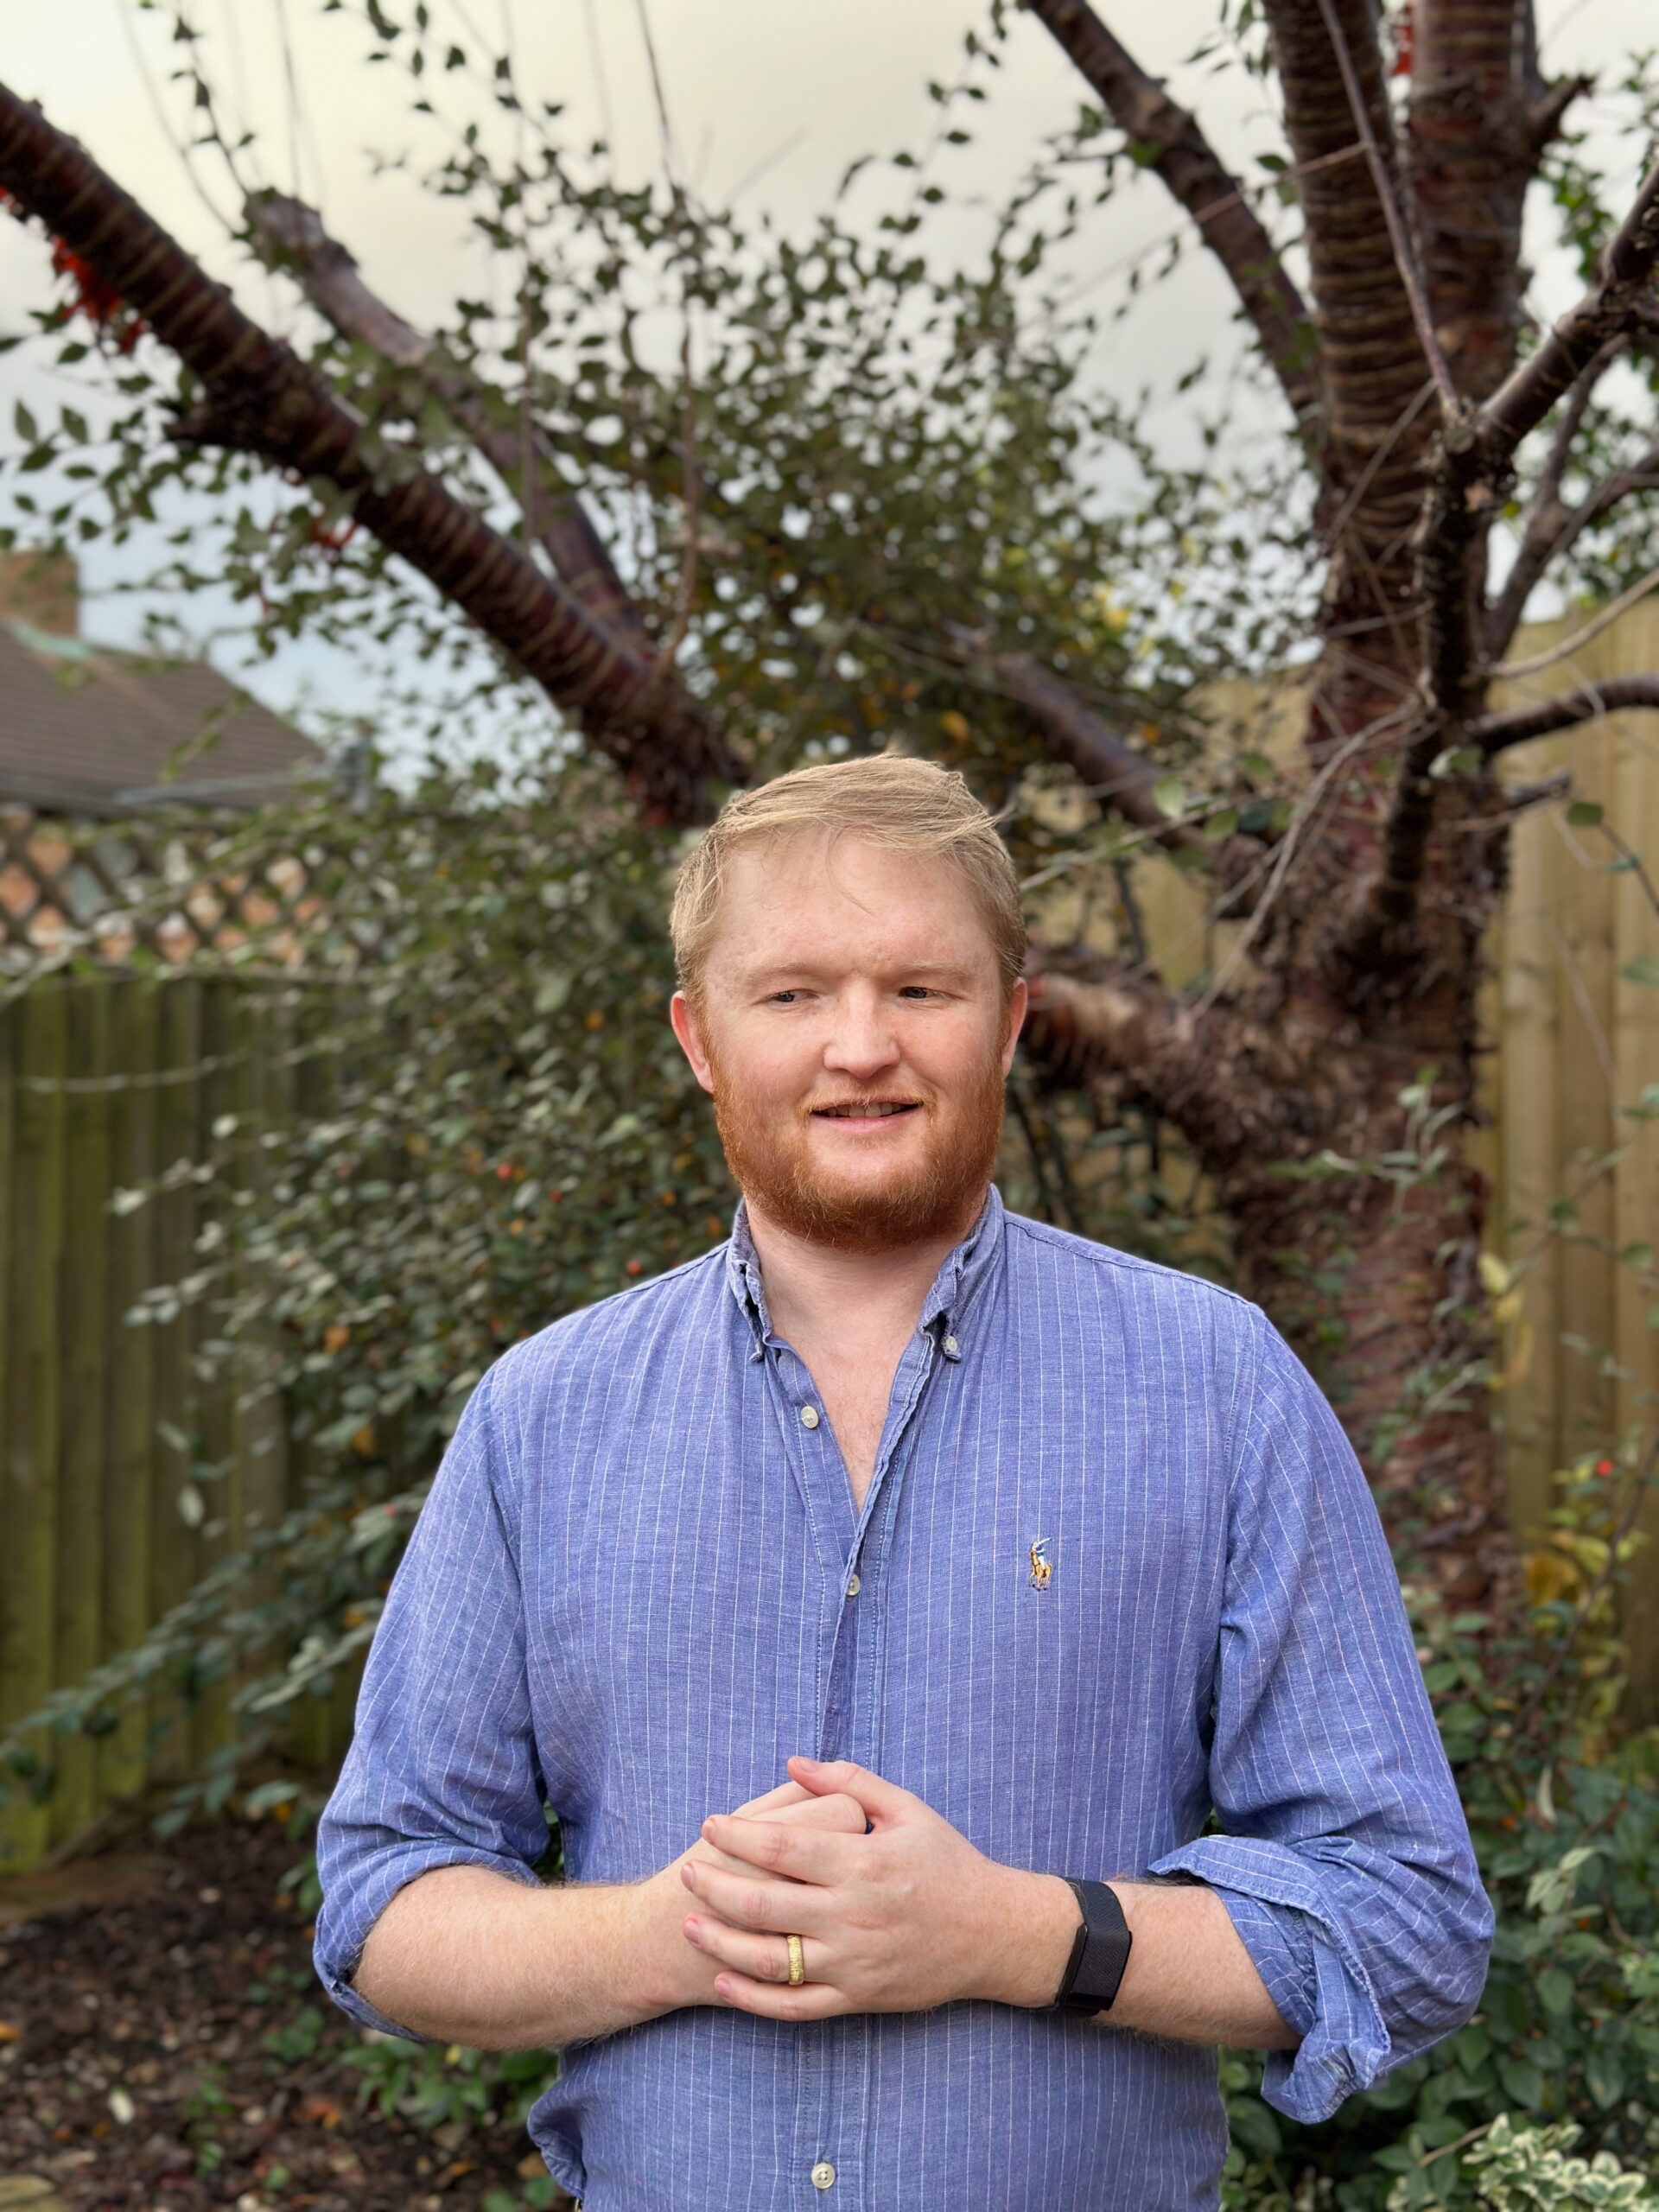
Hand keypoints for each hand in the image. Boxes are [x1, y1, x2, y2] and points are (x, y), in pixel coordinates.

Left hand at [678, 1756, 1078, 2020]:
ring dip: (723, 1942)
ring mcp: (853, 1962)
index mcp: (863, 1862)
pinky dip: (753, 1998)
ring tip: (689, 1923)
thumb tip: (794, 1762)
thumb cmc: (948, 1862)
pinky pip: (794, 2005)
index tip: (710, 1824)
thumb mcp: (907, 1809)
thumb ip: (850, 1781)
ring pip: (771, 1959)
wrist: (993, 1935)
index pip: (785, 1846)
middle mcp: (853, 1914)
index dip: (740, 1835)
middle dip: (716, 1885)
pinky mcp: (857, 1998)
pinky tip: (724, 1981)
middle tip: (686, 1871)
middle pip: (766, 1902)